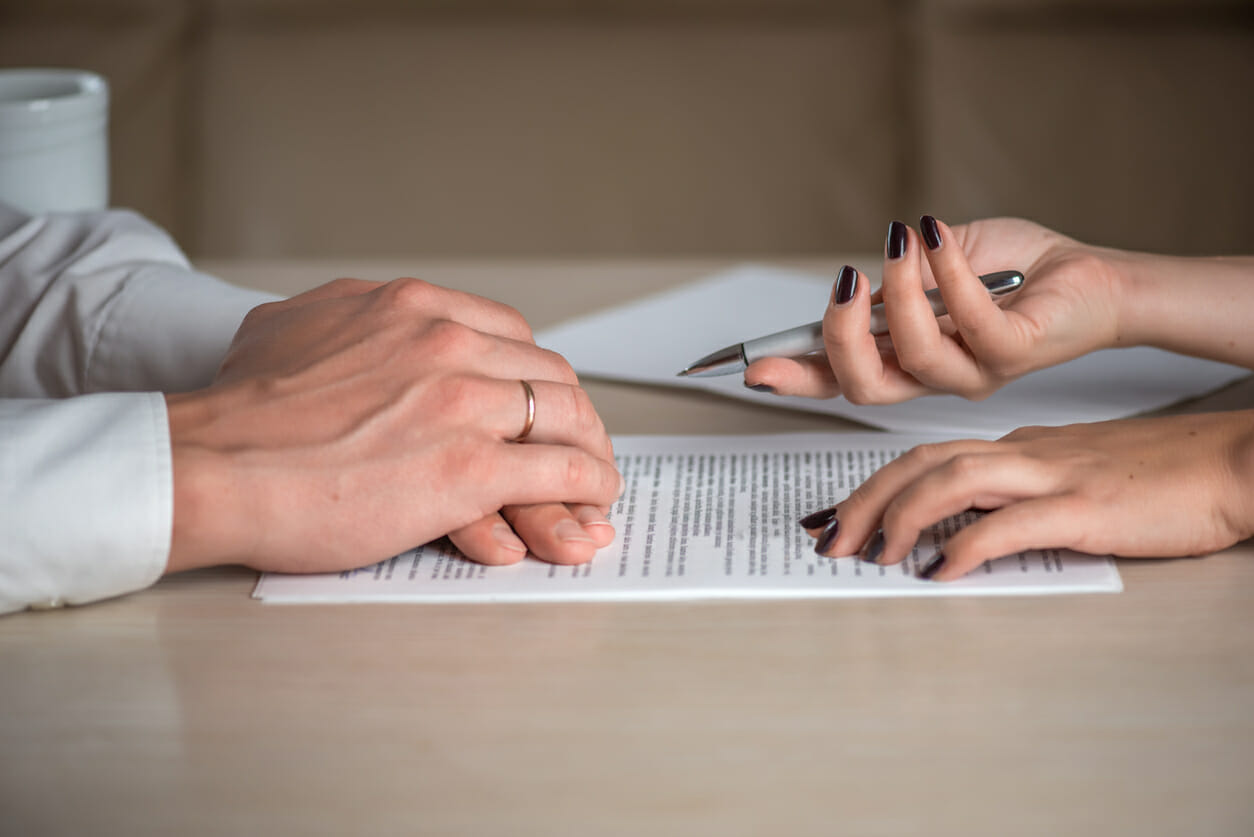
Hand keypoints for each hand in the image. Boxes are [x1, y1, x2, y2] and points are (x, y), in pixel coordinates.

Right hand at [165, 277, 622, 574]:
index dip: (533, 375)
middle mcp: (448, 342)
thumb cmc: (240, 413)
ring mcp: (463, 402)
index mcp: (412, 307)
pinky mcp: (469, 467)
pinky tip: (591, 501)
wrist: (209, 464)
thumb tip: (353, 328)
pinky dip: (588, 485)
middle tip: (579, 447)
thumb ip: (343, 322)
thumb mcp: (292, 327)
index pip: (510, 333)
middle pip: (549, 373)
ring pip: (567, 417)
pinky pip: (560, 470)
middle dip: (573, 415)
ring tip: (597, 480)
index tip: (537, 403)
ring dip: (592, 451)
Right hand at [745, 217, 1125, 402]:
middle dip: (839, 338)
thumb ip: (893, 279)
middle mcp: (934, 377)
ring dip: (900, 290)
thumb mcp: (933, 265)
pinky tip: (936, 237)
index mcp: (906, 359)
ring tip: (904, 241)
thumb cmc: (1013, 270)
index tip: (754, 368)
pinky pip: (970, 321)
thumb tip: (856, 283)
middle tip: (844, 285)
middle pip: (864, 386)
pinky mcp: (1014, 353)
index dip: (795, 378)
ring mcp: (974, 372)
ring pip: (914, 355)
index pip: (839, 379)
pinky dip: (947, 272)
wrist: (1086, 276)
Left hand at [802, 411, 1253, 579]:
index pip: (926, 456)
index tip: (836, 515)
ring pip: (955, 479)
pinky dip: (967, 546)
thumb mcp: (1074, 478)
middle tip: (827, 538)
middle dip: (865, 499)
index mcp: (1020, 448)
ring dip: (902, 515)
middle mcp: (1026, 453)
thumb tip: (967, 530)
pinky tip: (941, 571)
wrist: (1232, 462)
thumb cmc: (1161, 475)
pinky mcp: (1087, 507)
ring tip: (873, 552)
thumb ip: (1020, 495)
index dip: (872, 484)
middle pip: (923, 463)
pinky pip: (1012, 523)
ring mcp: (1055, 476)